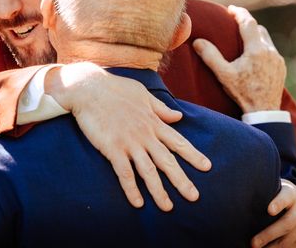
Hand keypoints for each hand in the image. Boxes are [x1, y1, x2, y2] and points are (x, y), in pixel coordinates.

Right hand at [46, 62, 211, 211]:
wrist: (89, 88)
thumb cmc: (115, 88)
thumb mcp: (143, 94)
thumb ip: (161, 108)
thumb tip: (179, 116)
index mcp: (153, 121)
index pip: (178, 142)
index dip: (193, 155)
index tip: (207, 167)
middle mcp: (145, 134)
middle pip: (167, 161)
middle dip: (182, 180)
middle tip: (194, 197)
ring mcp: (129, 142)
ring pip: (148, 171)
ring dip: (159, 191)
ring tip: (168, 207)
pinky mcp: (113, 148)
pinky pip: (124, 173)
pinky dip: (131, 189)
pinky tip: (138, 203)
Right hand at [193, 5, 285, 111]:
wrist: (264, 110)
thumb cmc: (243, 92)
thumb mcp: (223, 75)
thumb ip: (210, 56)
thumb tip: (197, 41)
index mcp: (256, 49)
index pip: (248, 22)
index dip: (239, 13)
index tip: (230, 8)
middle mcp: (270, 51)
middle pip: (259, 29)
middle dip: (247, 24)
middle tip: (234, 23)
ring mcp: (278, 59)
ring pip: (266, 39)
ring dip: (255, 36)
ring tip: (243, 38)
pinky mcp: (281, 67)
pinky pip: (271, 51)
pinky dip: (262, 47)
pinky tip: (254, 56)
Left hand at [252, 182, 295, 247]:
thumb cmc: (287, 196)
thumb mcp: (282, 188)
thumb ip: (268, 188)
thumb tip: (243, 188)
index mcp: (292, 195)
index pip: (286, 197)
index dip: (278, 203)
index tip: (269, 210)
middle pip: (286, 224)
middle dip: (269, 234)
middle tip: (253, 243)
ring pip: (288, 241)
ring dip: (272, 247)